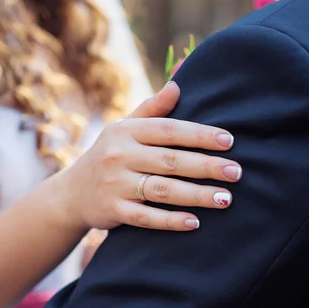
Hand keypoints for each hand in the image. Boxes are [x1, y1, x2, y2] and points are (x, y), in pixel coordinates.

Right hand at [60, 81, 241, 231]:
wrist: (71, 193)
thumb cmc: (108, 155)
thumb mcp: (123, 129)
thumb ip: (151, 109)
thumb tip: (178, 85)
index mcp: (126, 131)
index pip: (168, 130)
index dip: (200, 135)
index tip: (229, 141)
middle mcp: (119, 156)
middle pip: (171, 160)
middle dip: (206, 166)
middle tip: (237, 172)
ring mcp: (115, 184)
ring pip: (162, 190)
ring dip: (196, 195)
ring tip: (226, 199)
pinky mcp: (113, 210)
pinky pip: (146, 217)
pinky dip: (170, 220)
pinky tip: (195, 222)